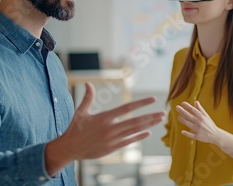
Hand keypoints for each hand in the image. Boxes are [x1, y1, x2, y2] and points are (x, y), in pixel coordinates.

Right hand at [45, 82, 164, 173]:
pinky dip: (139, 137)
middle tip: (163, 113)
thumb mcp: (81, 112)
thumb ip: (87, 98)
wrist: (69, 148)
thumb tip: (87, 83)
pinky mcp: (111, 148)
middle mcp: (110, 128)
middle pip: (135, 121)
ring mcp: (112, 139)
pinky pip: (129, 142)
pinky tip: (148, 132)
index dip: (141, 103)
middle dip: (150, 116)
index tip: (153, 99)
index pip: (127, 108)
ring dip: (148, 125)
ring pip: (134, 131)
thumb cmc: (75, 129)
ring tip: (159, 120)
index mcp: (104, 117)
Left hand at [176, 101, 218, 143]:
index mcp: (202, 117)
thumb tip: (195, 101)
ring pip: (189, 124)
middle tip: (177, 107)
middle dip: (183, 111)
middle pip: (190, 116)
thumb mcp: (206, 116)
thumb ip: (200, 109)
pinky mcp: (198, 136)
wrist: (216, 135)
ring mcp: (198, 130)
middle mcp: (199, 123)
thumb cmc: (210, 124)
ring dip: (183, 120)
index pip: (194, 110)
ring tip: (178, 117)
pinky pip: (191, 135)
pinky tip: (182, 132)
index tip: (182, 103)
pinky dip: (187, 134)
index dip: (188, 106)